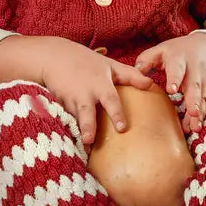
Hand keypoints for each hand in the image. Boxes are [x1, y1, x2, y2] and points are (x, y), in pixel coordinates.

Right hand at [38, 40, 155, 146]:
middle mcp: (85, 94)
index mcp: (100, 84)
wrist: (55, 57)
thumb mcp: (111, 65)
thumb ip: (131, 75)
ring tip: (82, 148)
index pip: (110, 100)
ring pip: (75, 119)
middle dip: (88, 126)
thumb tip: (151, 83)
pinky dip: (68, 129)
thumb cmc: (88, 62)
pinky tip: (70, 144)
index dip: (116, 114)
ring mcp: (70, 100)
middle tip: (89, 140)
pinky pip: (65, 119)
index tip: (122, 128)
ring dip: (78, 132)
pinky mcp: (59, 105)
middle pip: (86, 112)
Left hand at [135, 33, 205, 132]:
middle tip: (192, 112)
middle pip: (194, 86)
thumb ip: (146, 59)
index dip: (175, 79)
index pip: (177, 69)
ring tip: (194, 128)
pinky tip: (195, 128)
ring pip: (200, 98)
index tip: (171, 90)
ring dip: (198, 113)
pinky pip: (203, 105)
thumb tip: (134, 72)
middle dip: (193, 100)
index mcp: (179, 60)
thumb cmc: (178, 51)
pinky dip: (200, 116)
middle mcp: (193, 71)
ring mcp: (202, 82)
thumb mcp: (162, 50)